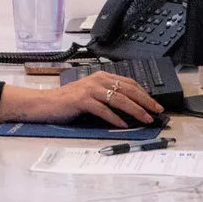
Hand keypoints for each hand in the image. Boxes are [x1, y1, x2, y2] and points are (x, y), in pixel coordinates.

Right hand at [0, 71, 161, 126]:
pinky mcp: (82, 100)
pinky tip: (123, 124)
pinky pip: (103, 109)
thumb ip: (108, 96)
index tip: (155, 104)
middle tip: (157, 111)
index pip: (129, 82)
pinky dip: (115, 118)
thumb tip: (131, 107)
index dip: (144, 93)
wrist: (45, 103)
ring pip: (118, 98)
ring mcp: (89, 89)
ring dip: (135, 110)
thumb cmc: (68, 101)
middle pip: (127, 89)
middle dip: (145, 101)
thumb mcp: (91, 94)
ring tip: (145, 119)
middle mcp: (97, 80)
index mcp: (101, 77)